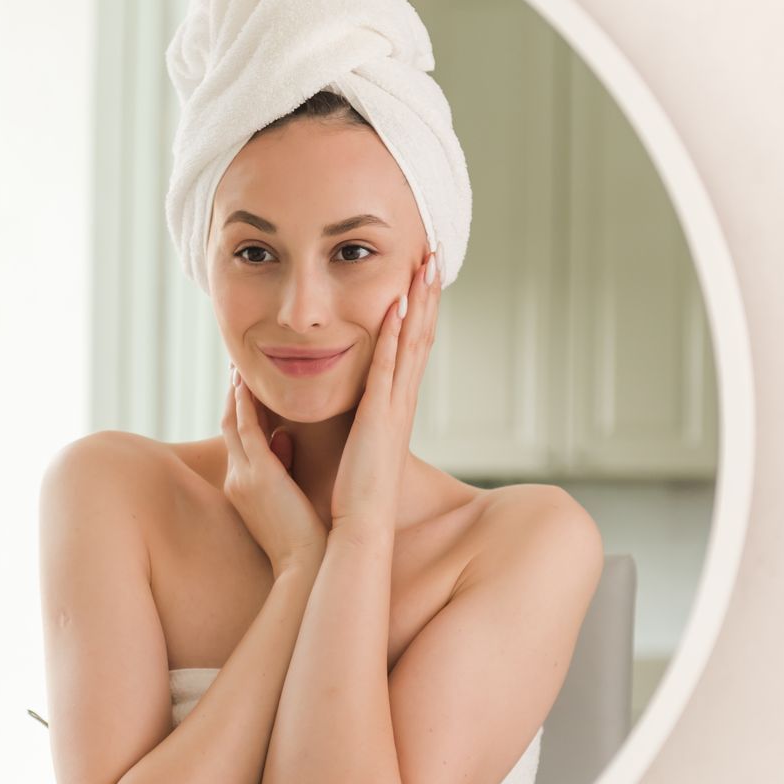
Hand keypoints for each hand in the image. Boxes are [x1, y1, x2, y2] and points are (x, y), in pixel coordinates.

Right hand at [222, 364, 327, 576]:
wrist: (308, 565)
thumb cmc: (307, 538)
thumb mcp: (289, 497)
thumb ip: (284, 465)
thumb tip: (285, 437)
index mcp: (243, 488)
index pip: (238, 442)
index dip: (241, 413)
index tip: (247, 391)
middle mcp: (236, 479)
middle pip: (229, 428)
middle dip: (232, 398)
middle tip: (236, 370)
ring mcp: (243, 476)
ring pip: (233, 423)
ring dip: (235, 393)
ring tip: (239, 368)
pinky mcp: (258, 473)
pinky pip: (245, 428)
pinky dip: (244, 403)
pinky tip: (247, 383)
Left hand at [331, 249, 439, 530]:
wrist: (359, 527)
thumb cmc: (354, 494)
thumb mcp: (355, 445)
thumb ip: (355, 421)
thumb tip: (348, 408)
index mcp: (394, 406)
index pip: (411, 348)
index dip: (419, 311)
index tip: (422, 278)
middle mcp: (401, 400)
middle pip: (421, 335)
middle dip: (428, 294)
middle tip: (434, 255)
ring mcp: (394, 406)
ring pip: (412, 343)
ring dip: (419, 302)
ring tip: (426, 265)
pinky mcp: (381, 415)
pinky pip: (390, 365)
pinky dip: (396, 334)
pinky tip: (398, 304)